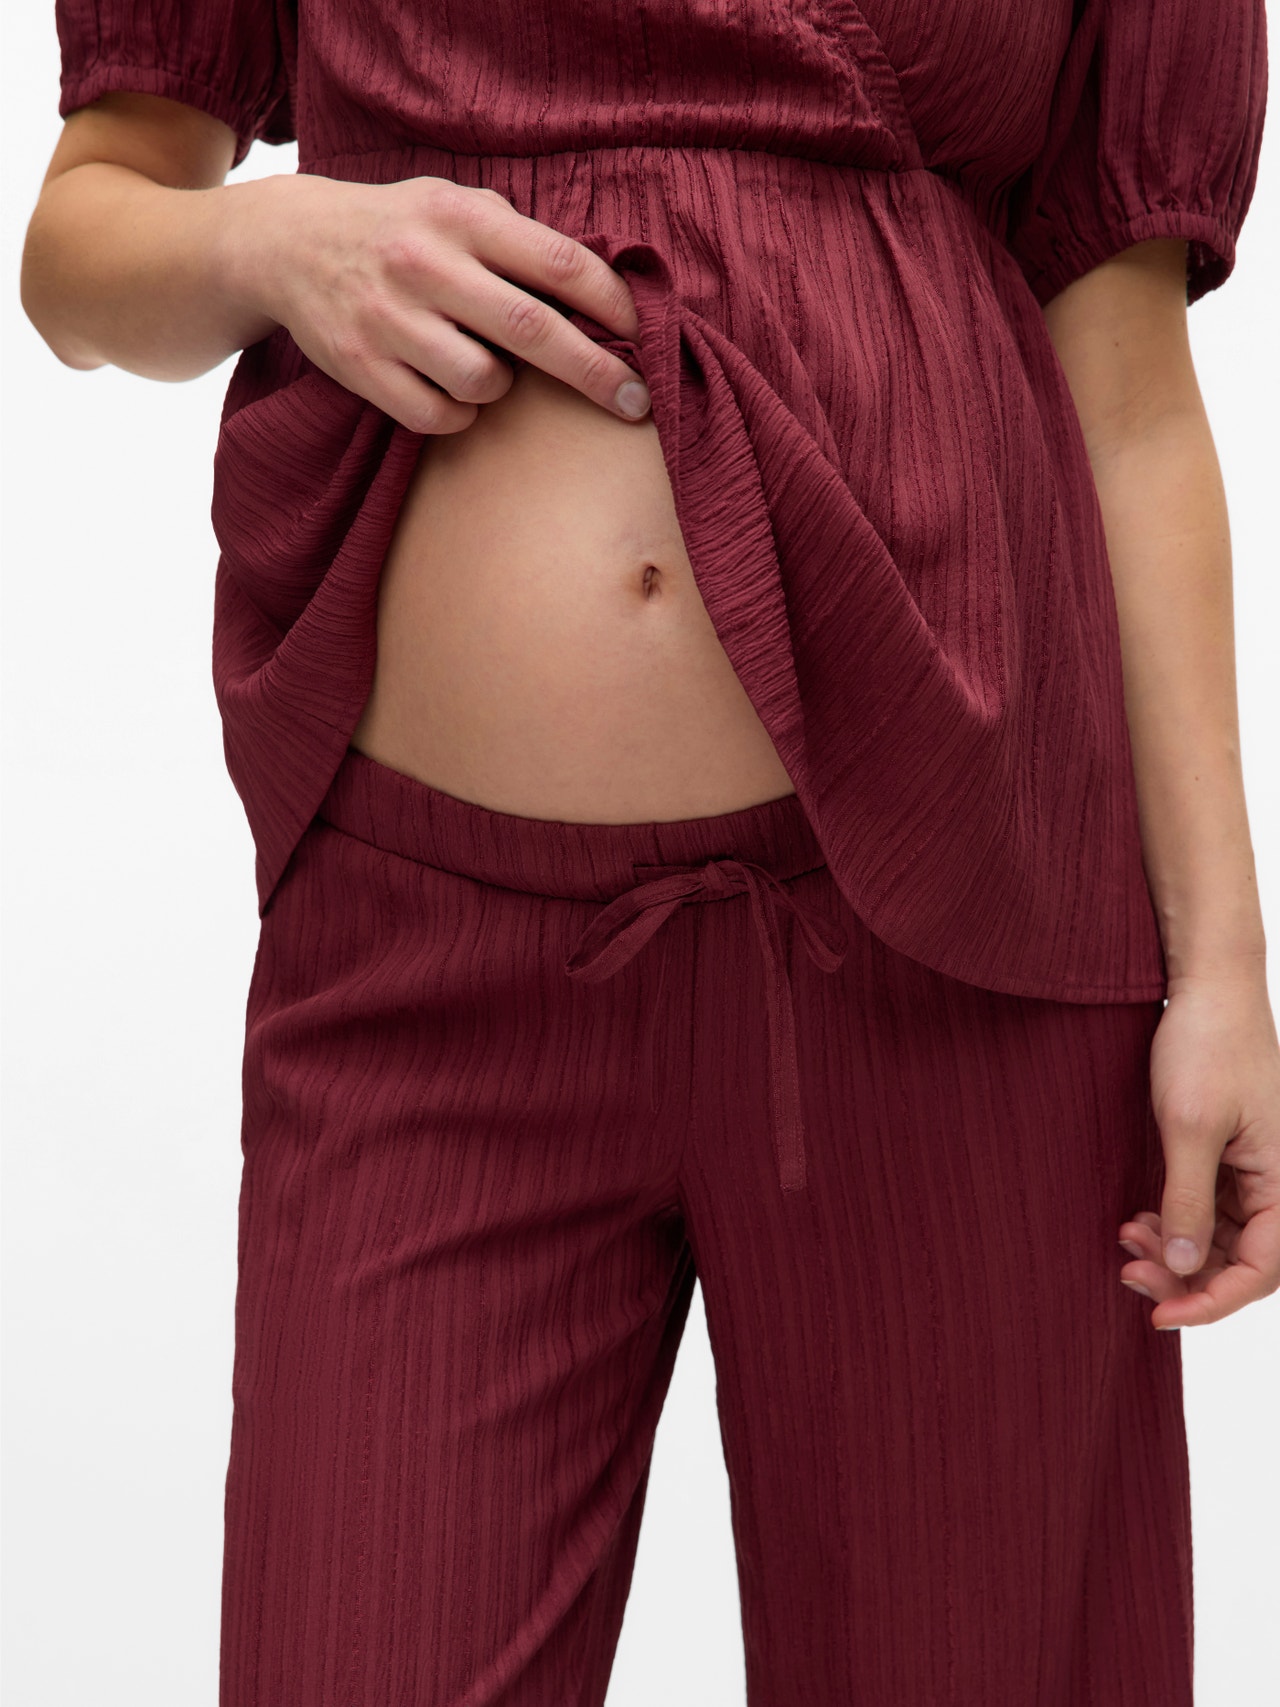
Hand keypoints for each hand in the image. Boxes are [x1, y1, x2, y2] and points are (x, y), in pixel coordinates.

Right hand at [229, 171, 651, 431]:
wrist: (289, 244)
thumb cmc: (400, 230)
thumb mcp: (454, 206)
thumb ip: (518, 238)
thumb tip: (603, 287)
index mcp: (460, 218)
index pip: (557, 263)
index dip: (610, 303)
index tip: (640, 336)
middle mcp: (425, 265)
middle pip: (532, 330)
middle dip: (595, 372)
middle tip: (635, 403)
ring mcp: (389, 320)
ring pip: (483, 383)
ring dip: (502, 387)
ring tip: (486, 368)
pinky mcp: (361, 367)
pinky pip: (438, 416)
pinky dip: (458, 415)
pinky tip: (451, 391)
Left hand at [1119, 968, 1279, 1326]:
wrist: (1207, 986)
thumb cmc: (1207, 1045)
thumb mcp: (1189, 1127)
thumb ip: (1191, 1202)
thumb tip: (1188, 1268)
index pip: (1262, 1270)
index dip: (1212, 1301)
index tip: (1160, 1313)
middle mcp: (1279, 1182)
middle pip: (1243, 1262)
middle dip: (1186, 1278)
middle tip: (1129, 1276)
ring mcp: (1256, 1172)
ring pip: (1223, 1241)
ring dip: (1176, 1252)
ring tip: (1127, 1241)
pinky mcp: (1231, 1158)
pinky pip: (1211, 1211)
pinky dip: (1176, 1223)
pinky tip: (1138, 1221)